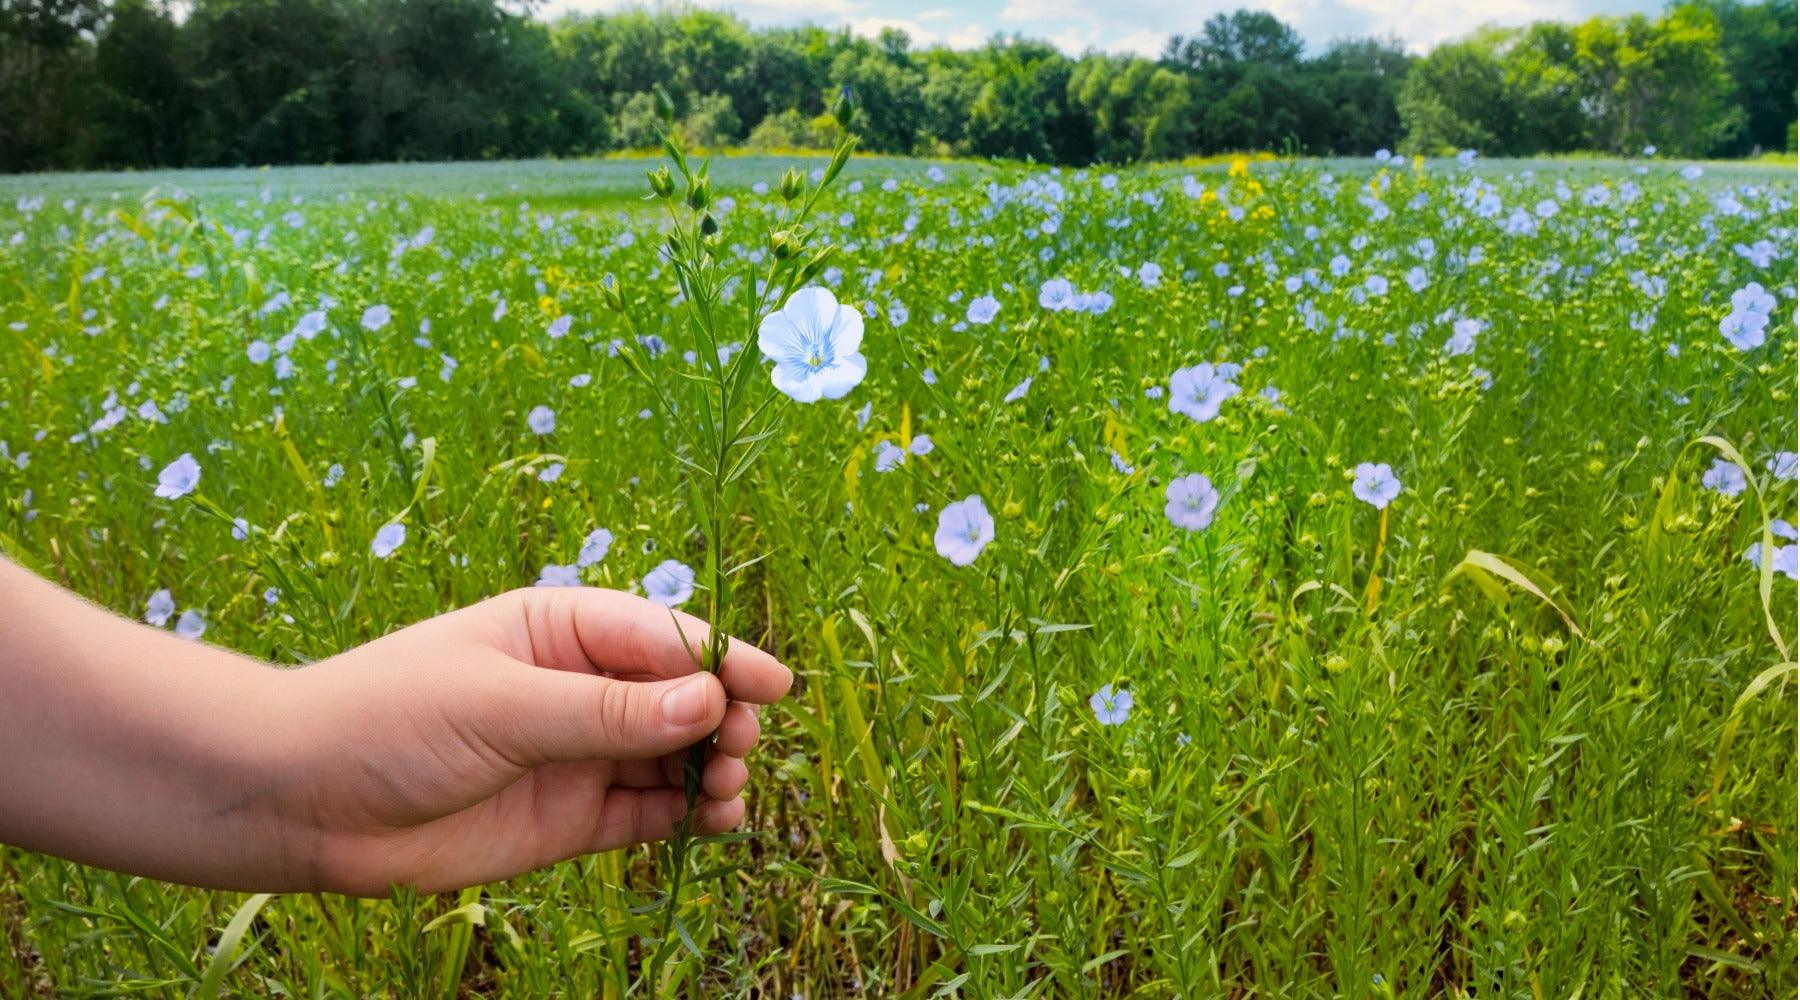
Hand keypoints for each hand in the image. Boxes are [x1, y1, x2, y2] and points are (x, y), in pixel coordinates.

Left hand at [270, 587, 792, 895]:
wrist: (301, 803)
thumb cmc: (388, 720)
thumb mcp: (501, 707)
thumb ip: (605, 711)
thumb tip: (706, 700)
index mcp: (560, 629)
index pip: (661, 636)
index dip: (721, 659)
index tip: (773, 687)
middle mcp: (578, 687)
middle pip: (679, 696)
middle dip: (721, 717)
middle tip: (735, 747)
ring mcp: (577, 754)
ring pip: (672, 757)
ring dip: (711, 769)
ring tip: (726, 790)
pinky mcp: (570, 819)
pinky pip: (648, 813)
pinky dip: (687, 816)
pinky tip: (712, 821)